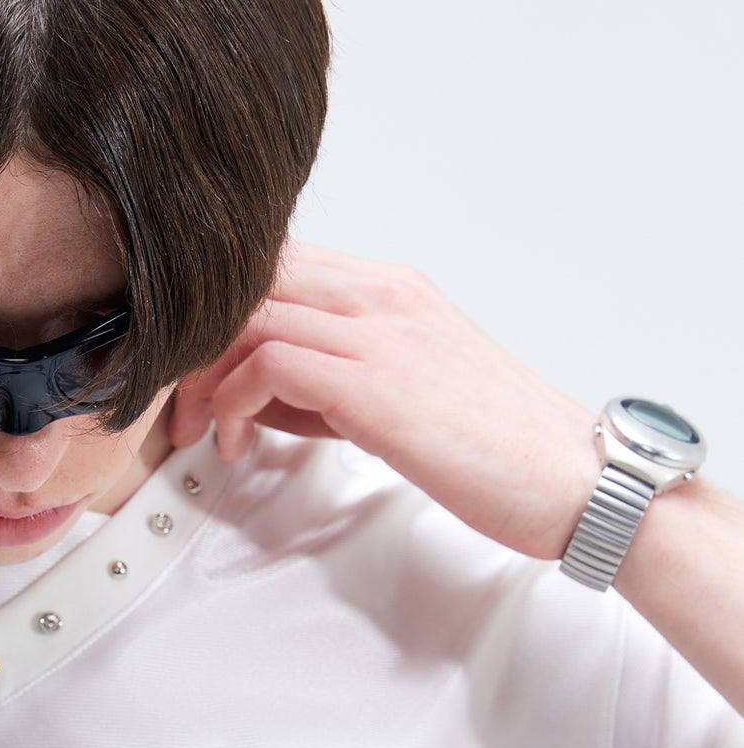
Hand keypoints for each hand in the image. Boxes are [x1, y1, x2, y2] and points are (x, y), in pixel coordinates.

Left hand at [167, 238, 601, 560]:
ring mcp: (379, 331)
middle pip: (248, 279)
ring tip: (201, 429)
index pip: (274, 266)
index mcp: (391, 290)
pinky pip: (266, 362)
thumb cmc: (497, 450)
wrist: (573, 481)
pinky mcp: (374, 381)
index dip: (215, 316)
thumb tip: (256, 393)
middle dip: (193, 342)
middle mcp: (383, 295)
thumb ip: (328, 381)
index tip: (195, 369)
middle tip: (176, 401)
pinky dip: (232, 402)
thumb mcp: (402, 395)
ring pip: (246, 313)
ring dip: (203, 377)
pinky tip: (238, 443)